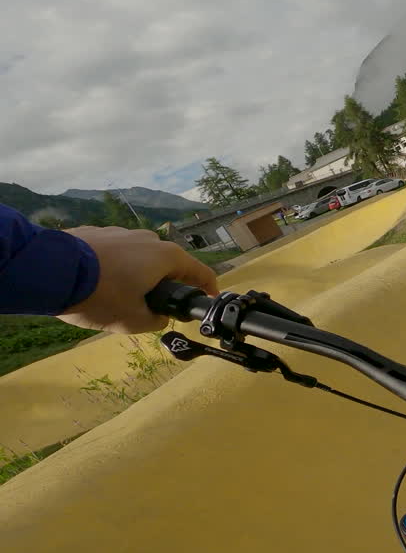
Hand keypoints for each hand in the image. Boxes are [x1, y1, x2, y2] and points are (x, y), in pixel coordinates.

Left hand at [58, 226, 219, 333]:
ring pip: (138, 257)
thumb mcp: (132, 321)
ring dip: (135, 274)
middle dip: (163, 284)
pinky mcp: (96, 231)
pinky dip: (111, 266)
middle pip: (166, 265)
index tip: (207, 301)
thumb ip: (155, 321)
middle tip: (150, 306)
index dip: (207, 289)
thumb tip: (160, 316)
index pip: (200, 273)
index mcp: (166, 257)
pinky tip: (94, 281)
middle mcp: (149, 239)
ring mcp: (121, 232)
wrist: (50, 271)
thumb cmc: (101, 295)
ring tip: (114, 295)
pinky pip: (113, 252)